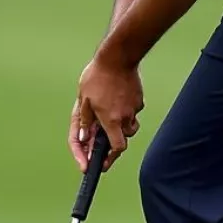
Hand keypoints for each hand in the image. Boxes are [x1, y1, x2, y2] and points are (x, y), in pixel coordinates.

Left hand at [68, 52, 143, 171]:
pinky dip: (123, 113)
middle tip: (100, 145)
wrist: (118, 57)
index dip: (107, 160)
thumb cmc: (97, 76)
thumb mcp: (84, 100)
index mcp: (110, 120)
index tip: (99, 166)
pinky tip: (114, 103)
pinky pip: (131, 113)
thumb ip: (85, 121)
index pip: (116, 148)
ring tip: (106, 118)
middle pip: (121, 140)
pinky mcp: (138, 100)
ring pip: (128, 127)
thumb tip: (84, 139)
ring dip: (118, 128)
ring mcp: (133, 109)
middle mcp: (124, 117)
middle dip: (110, 145)